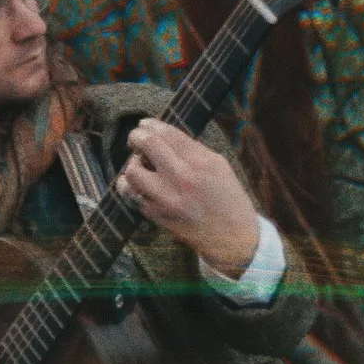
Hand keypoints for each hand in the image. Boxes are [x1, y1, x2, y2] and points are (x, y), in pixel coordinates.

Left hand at [113, 121, 261, 277]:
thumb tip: (163, 135)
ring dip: (132, 165)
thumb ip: (192, 149)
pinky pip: (131, 195)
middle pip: (147, 145)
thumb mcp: (219, 166)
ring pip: (132, 171)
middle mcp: (183, 178)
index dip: (150, 125)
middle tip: (135, 140)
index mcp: (202, 162)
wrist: (233, 238)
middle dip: (136, 137)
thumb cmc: (227, 198)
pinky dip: (131, 187)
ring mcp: (167, 199)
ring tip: (141, 167)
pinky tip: (139, 186)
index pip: (167, 133)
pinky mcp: (156, 215)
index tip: (144, 125)